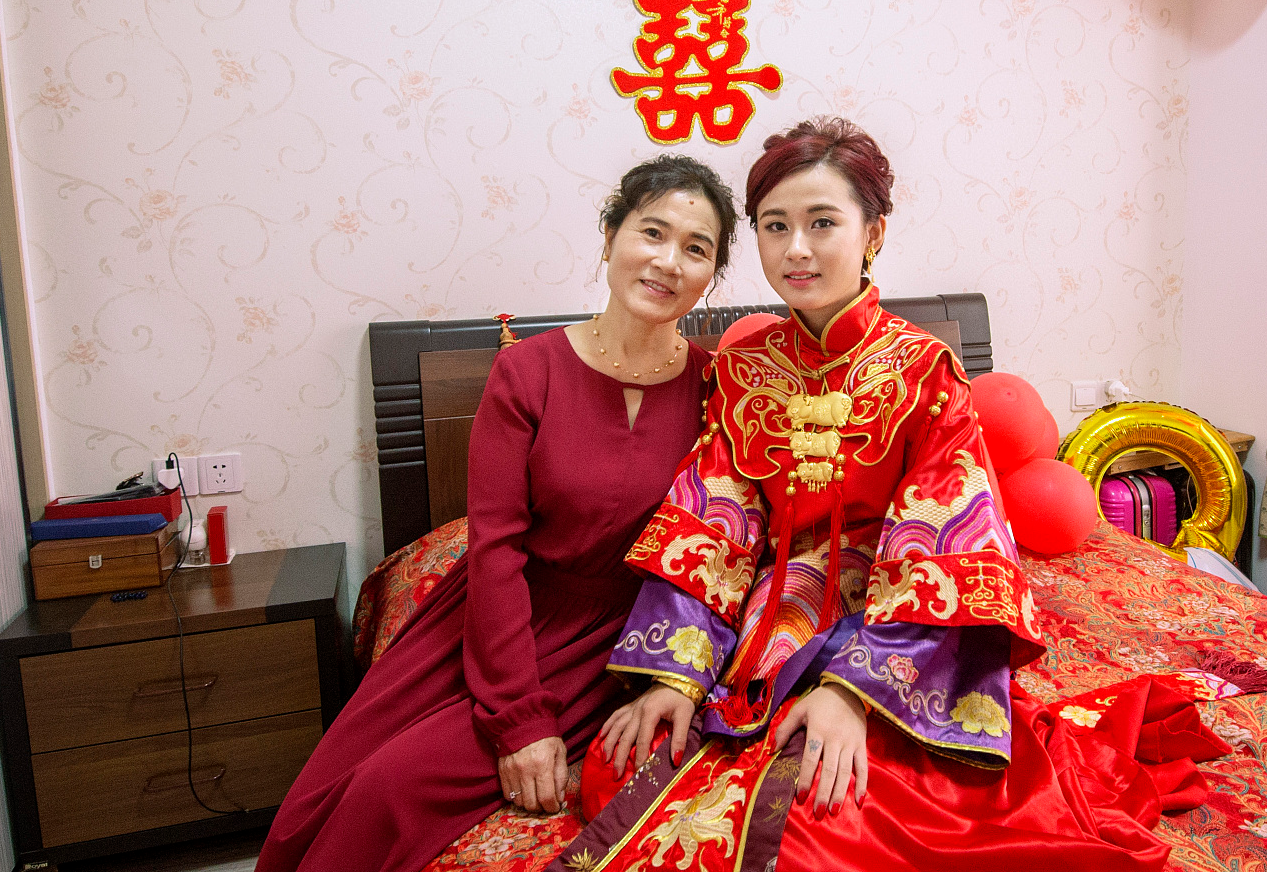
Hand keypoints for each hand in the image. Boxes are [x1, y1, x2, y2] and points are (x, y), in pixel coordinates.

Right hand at [498, 735, 568, 812]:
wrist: (523, 722)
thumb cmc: (546, 737)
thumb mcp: (560, 752)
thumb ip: (561, 776)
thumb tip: (559, 798)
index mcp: (543, 764)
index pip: (546, 798)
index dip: (552, 807)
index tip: (555, 807)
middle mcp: (525, 770)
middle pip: (531, 804)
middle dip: (541, 808)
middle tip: (546, 803)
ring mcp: (511, 771)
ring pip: (519, 802)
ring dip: (528, 804)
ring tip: (535, 797)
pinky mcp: (502, 771)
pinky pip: (507, 794)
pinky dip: (516, 798)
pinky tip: (524, 791)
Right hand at [599, 682, 695, 774]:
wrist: (677, 678)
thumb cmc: (682, 698)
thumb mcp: (685, 716)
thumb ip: (679, 738)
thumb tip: (676, 761)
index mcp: (650, 712)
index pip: (642, 739)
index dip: (639, 756)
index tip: (638, 772)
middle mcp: (637, 710)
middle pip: (625, 736)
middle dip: (619, 756)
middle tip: (615, 775)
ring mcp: (633, 707)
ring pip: (616, 726)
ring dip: (609, 743)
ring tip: (604, 759)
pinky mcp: (632, 705)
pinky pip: (616, 716)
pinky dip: (607, 726)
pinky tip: (601, 736)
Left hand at [773, 683, 867, 817]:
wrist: (849, 689)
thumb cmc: (820, 701)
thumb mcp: (799, 709)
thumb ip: (785, 729)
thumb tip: (773, 751)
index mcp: (818, 730)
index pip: (810, 759)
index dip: (805, 779)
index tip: (800, 797)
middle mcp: (835, 739)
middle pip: (829, 770)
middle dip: (823, 792)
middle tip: (818, 812)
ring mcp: (851, 743)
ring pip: (846, 772)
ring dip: (840, 793)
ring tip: (833, 811)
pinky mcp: (862, 745)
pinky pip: (864, 767)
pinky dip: (863, 784)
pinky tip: (858, 800)